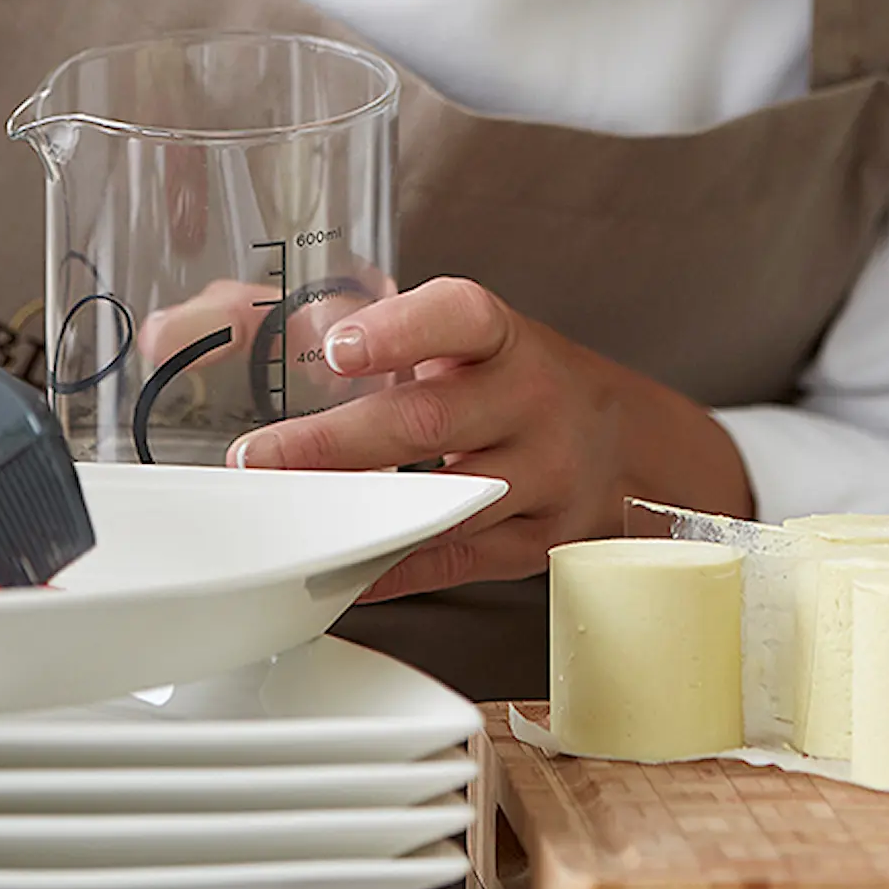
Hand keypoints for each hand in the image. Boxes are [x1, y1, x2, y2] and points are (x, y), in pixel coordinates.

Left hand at [224, 276, 754, 599]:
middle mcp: (529, 400)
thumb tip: (274, 326)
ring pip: (441, 502)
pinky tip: (341, 570)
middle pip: (429, 421)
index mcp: (505, 338)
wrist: (628, 443)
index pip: (458, 317)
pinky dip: (393, 569)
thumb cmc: (522, 380)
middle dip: (337, 443)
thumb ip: (398, 335)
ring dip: (358, 514)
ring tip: (287, 519)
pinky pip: (455, 562)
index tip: (338, 348)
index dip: (399, 330)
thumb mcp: (481, 338)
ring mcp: (541, 476)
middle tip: (260, 459)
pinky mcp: (538, 542)